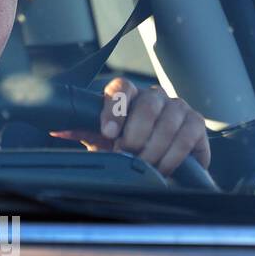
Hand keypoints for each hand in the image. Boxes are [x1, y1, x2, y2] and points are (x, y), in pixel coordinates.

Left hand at [49, 76, 210, 176]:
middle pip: (147, 105)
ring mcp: (178, 107)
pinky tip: (162, 168)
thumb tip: (57, 128)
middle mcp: (154, 96)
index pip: (121, 88)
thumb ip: (82, 129)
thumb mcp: (102, 136)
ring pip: (168, 123)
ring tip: (144, 164)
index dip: (115, 108)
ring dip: (153, 149)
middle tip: (127, 153)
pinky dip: (172, 157)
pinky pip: (187, 138)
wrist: (157, 156)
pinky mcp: (197, 123)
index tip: (108, 133)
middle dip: (135, 134)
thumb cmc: (124, 141)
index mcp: (128, 93)